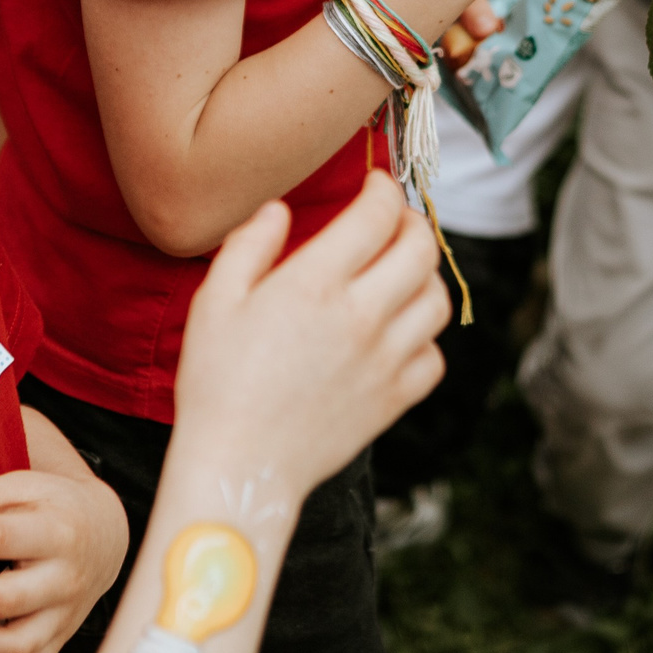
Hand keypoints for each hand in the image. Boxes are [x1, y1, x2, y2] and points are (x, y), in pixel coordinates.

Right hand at [168, 173, 450, 495]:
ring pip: (437, 300)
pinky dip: (425, 338)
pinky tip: (398, 333)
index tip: (375, 186)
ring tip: (400, 272)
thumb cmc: (216, 383)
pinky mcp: (393, 399)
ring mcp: (384, 360)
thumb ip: (249, 245)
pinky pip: (434, 358)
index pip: (377, 215)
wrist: (239, 467)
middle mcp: (361, 316)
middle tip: (394, 221)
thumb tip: (279, 210)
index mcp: (314, 283)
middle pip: (421, 250)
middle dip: (413, 223)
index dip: (383, 189)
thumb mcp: (215, 301)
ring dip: (425, 276)